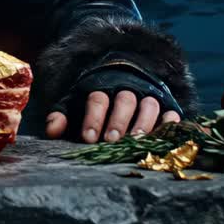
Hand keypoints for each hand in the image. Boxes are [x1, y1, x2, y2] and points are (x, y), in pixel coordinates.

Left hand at [44, 90, 179, 142]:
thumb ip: (61, 117)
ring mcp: (146, 97)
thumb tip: (53, 130)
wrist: (120, 81)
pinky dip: (170, 121)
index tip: (89, 137)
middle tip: (113, 140)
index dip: (93, 118)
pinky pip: (170, 111)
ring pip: (149, 105)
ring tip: (137, 142)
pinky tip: (166, 131)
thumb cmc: (91, 106)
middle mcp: (125, 90)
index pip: (98, 99)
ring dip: (144, 122)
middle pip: (124, 101)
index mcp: (100, 88)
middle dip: (118, 121)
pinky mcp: (164, 106)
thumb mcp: (73, 107)